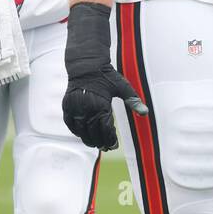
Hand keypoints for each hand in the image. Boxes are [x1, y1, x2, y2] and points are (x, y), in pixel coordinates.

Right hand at [62, 1, 147, 150]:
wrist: (86, 66)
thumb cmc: (107, 76)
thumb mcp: (123, 87)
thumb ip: (133, 101)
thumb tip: (145, 113)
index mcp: (101, 105)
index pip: (106, 130)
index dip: (110, 140)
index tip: (114, 145)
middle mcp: (87, 109)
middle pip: (93, 134)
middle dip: (101, 143)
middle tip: (106, 147)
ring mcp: (75, 108)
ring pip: (81, 132)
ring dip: (88, 140)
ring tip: (96, 144)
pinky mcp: (67, 106)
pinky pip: (70, 124)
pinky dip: (76, 131)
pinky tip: (83, 135)